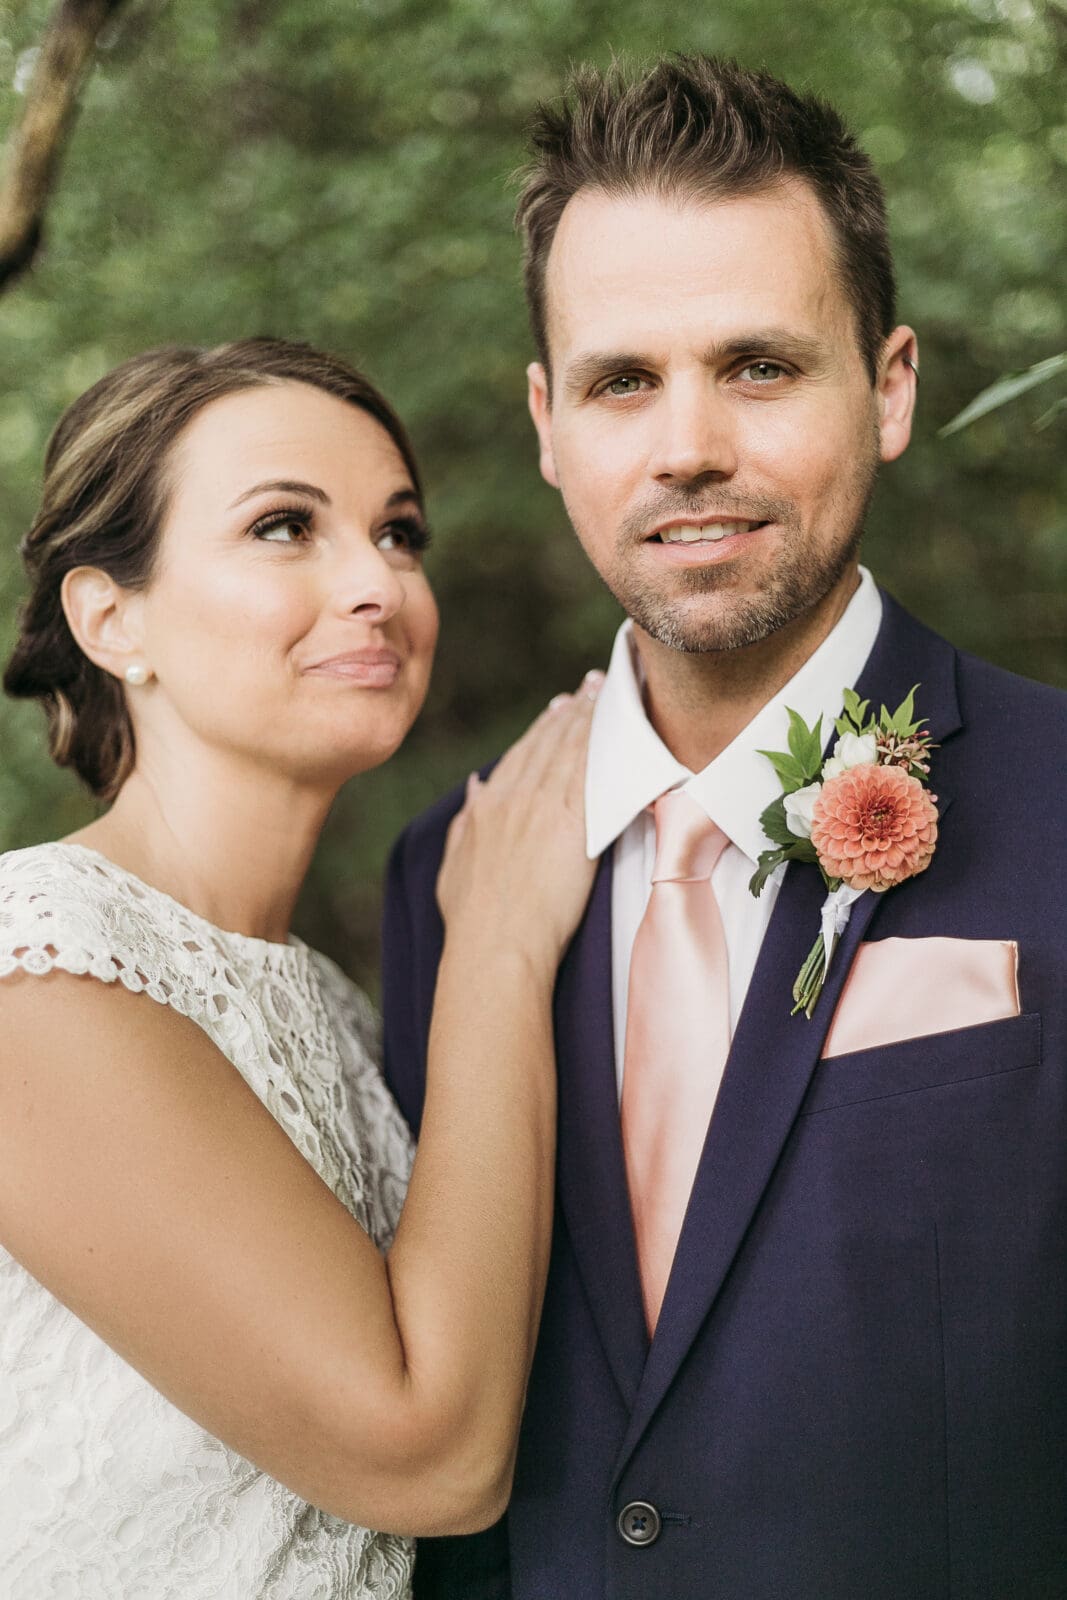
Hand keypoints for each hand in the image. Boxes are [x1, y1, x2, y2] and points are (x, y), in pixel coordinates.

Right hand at [437, 672, 602, 974]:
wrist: (496, 945)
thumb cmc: (473, 921)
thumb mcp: (454, 866)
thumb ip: (464, 823)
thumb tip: (474, 787)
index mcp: (486, 808)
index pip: (520, 755)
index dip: (542, 729)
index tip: (558, 707)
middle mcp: (513, 799)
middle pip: (548, 743)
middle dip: (571, 711)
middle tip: (591, 686)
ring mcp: (542, 808)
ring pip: (571, 750)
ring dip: (590, 718)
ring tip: (607, 695)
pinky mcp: (572, 824)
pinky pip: (591, 773)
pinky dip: (603, 745)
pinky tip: (619, 729)